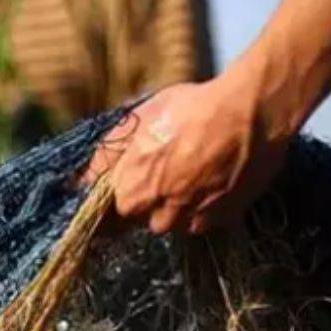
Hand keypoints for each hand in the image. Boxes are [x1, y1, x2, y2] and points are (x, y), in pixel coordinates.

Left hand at [83, 71, 293, 234]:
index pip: (104, 221)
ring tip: (187, 171)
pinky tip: (208, 180)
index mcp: (129, 191)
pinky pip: (198, 221)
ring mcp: (191, 220)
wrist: (249, 113)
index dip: (106, 210)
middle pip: (138, 219)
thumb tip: (81, 180)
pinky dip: (199, 207)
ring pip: (169, 222)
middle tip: (159, 169)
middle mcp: (157, 214)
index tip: (112, 199)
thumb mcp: (136, 121)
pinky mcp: (221, 220)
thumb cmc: (188, 109)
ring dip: (171, 205)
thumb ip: (106, 155)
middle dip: (142, 199)